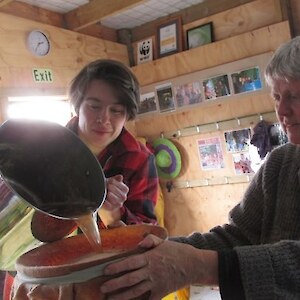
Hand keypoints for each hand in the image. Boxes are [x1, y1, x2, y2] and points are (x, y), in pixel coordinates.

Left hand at [100, 235, 218, 299]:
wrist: (193, 265)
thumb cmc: (177, 252)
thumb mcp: (164, 242)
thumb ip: (150, 240)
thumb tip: (140, 241)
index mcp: (150, 258)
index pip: (130, 262)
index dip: (117, 267)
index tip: (105, 271)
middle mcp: (151, 271)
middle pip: (130, 279)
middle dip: (115, 284)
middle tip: (103, 288)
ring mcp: (156, 283)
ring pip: (136, 291)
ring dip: (122, 296)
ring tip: (111, 298)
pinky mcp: (162, 292)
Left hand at [103, 174, 127, 209]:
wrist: (102, 196)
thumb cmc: (107, 187)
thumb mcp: (110, 182)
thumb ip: (115, 179)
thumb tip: (120, 177)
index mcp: (125, 190)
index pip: (125, 189)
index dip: (117, 184)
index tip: (110, 181)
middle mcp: (123, 197)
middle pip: (122, 196)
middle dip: (114, 190)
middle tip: (107, 186)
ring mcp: (118, 204)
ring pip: (118, 203)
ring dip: (112, 197)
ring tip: (107, 193)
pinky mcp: (112, 208)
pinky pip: (110, 207)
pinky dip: (107, 203)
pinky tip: (104, 199)